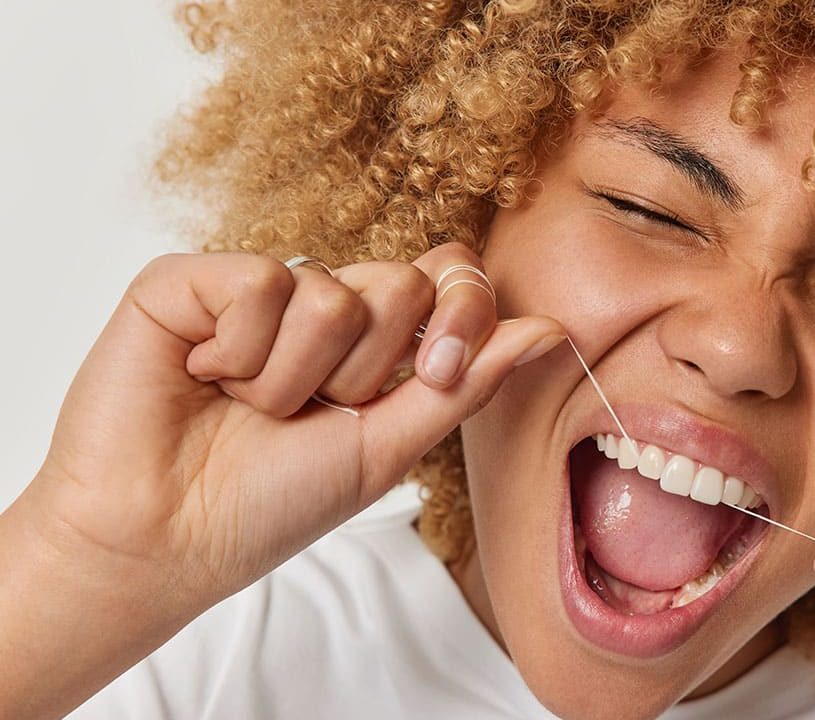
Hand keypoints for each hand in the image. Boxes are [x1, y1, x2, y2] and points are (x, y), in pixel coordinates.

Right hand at [20, 243, 563, 610]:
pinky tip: (204, 376)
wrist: (166, 537)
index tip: (436, 372)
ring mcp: (258, 288)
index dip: (459, 312)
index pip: (448, 278)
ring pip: (333, 292)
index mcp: (373, 340)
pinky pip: (260, 283)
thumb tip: (553, 329)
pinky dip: (239, 351)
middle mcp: (321, 303)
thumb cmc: (270, 502)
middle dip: (368, 370)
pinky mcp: (190, 280)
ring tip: (248, 405)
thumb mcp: (391, 446)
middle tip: (313, 411)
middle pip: (404, 283)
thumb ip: (469, 382)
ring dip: (296, 377)